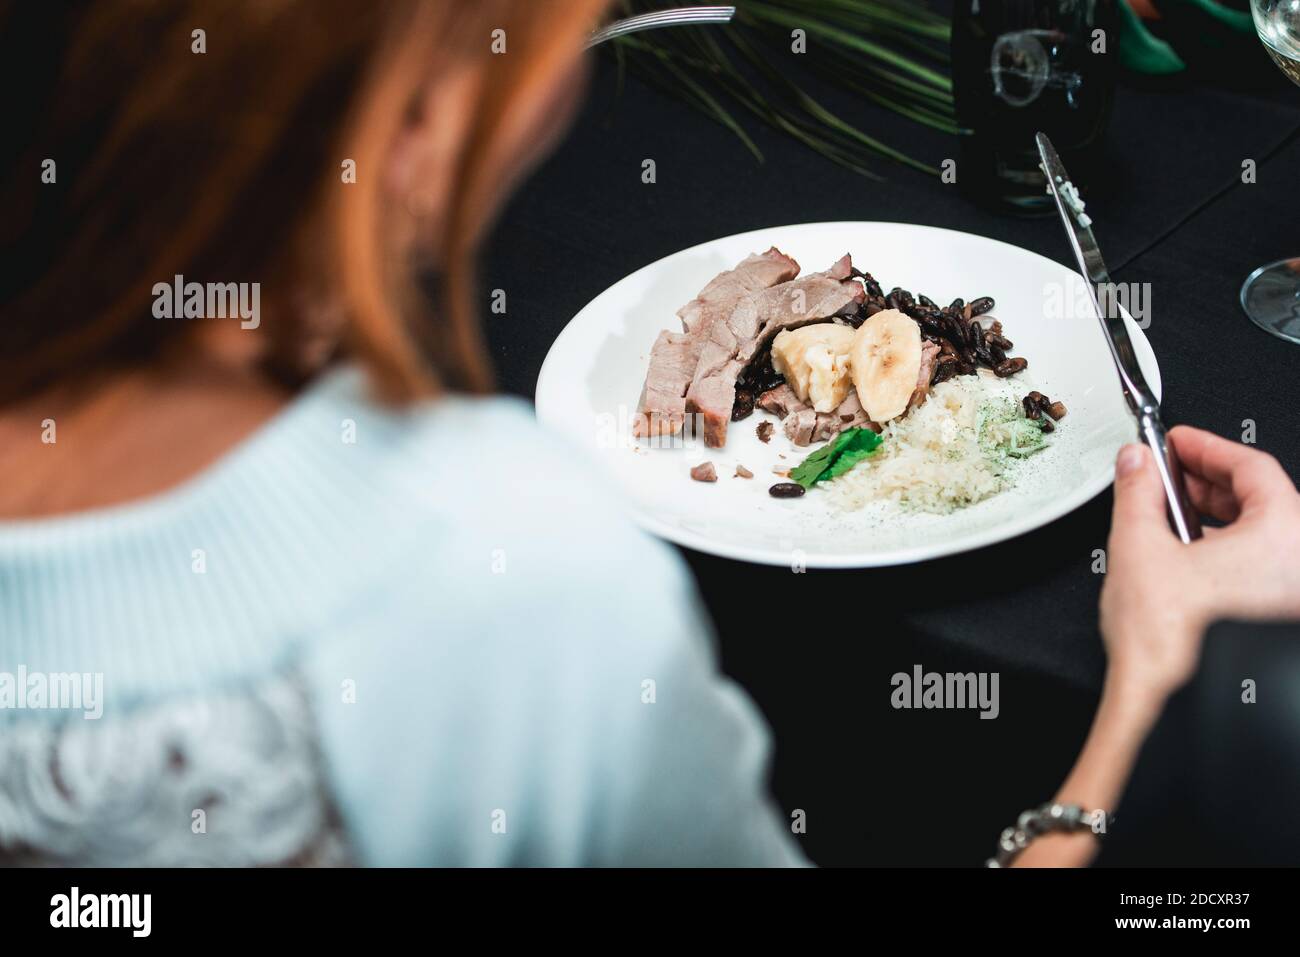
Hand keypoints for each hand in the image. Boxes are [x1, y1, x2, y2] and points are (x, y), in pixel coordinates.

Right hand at [1100, 426, 1299, 706]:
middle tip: (1167, 473)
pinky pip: (1262, 569)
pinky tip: (1187, 557)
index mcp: (1285, 536)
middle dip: (1208, 482)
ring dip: (1216, 518)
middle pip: (1262, 500)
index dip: (1206, 446)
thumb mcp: (1138, 545)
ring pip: (1263, 536)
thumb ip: (1138, 491)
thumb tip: (1136, 464)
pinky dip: (1227, 553)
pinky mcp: (1278, 623)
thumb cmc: (1170, 644)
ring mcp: (1292, 597)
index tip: (1178, 441)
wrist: (1170, 706)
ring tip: (1169, 516)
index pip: (1252, 466)